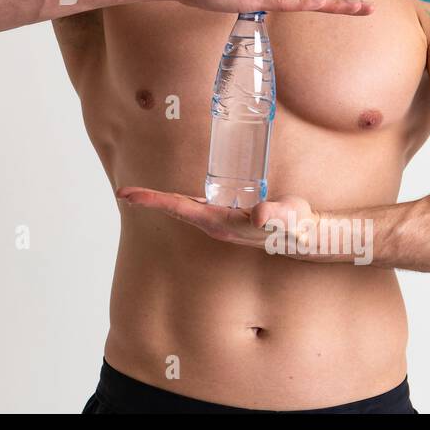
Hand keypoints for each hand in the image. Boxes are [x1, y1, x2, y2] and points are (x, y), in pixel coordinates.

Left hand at [115, 186, 321, 252]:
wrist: (304, 237)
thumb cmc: (293, 225)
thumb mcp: (286, 216)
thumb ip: (274, 214)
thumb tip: (259, 215)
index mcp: (219, 223)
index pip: (179, 207)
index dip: (154, 200)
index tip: (129, 195)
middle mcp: (214, 224)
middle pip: (176, 208)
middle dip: (150, 201)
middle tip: (124, 192)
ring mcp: (219, 222)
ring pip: (184, 208)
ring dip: (162, 201)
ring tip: (139, 194)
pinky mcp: (226, 217)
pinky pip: (196, 207)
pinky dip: (180, 200)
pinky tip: (174, 196)